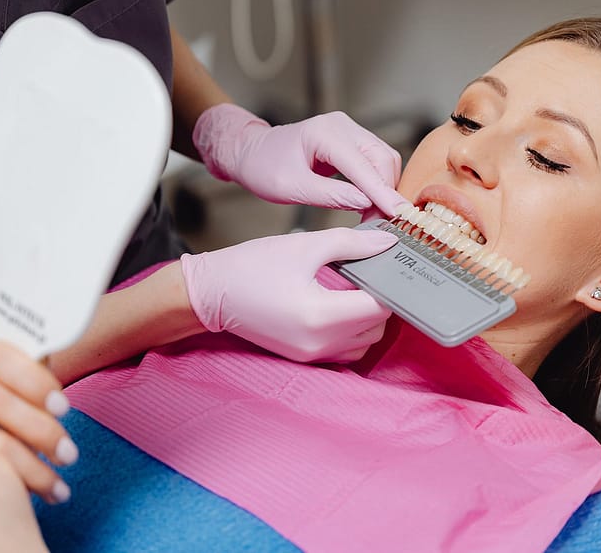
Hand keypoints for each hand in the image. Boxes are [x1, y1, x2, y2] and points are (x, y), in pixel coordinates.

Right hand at [0, 340, 77, 502]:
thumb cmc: (1, 420)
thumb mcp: (16, 393)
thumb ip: (33, 377)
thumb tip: (68, 340)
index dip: (30, 377)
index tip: (63, 407)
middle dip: (37, 426)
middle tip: (69, 454)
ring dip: (31, 466)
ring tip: (61, 487)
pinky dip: (17, 486)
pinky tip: (45, 495)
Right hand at [180, 227, 396, 361]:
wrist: (211, 294)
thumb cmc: (251, 267)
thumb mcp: (304, 246)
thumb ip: (351, 243)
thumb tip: (387, 241)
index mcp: (322, 316)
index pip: (381, 307)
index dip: (389, 284)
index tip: (388, 263)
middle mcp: (320, 344)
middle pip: (377, 326)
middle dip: (379, 299)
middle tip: (368, 270)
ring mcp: (312, 356)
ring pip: (364, 341)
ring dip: (367, 317)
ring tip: (351, 288)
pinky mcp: (305, 358)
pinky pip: (345, 348)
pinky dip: (351, 329)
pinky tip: (336, 303)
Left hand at [193, 104, 407, 215]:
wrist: (251, 152)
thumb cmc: (264, 167)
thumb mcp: (292, 188)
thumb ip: (330, 196)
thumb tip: (365, 204)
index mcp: (324, 133)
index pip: (363, 166)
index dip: (382, 192)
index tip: (398, 215)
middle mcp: (341, 125)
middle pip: (383, 158)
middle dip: (386, 192)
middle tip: (379, 223)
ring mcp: (348, 130)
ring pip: (384, 159)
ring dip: (384, 188)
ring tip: (373, 216)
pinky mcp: (351, 140)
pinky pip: (375, 160)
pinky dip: (377, 182)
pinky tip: (370, 203)